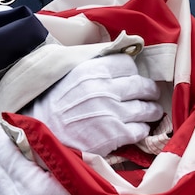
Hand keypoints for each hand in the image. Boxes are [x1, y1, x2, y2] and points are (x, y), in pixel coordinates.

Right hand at [22, 53, 162, 156]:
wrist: (43, 134)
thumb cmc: (52, 106)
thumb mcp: (70, 76)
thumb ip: (93, 68)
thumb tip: (115, 60)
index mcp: (94, 71)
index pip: (128, 64)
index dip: (133, 72)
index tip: (133, 79)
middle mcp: (106, 89)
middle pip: (142, 85)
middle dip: (149, 91)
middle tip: (150, 95)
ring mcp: (113, 112)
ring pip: (146, 108)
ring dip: (151, 111)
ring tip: (151, 112)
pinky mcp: (116, 134)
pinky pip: (140, 129)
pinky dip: (142, 129)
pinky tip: (137, 129)